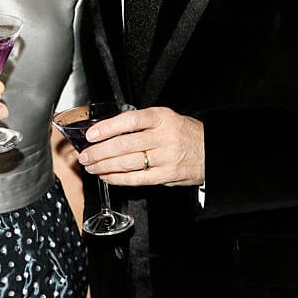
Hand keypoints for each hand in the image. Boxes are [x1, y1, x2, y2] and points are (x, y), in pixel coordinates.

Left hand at [78, 106, 203, 187]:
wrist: (212, 151)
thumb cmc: (185, 133)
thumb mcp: (166, 119)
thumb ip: (141, 123)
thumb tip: (107, 130)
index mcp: (162, 118)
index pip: (129, 120)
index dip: (107, 128)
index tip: (91, 134)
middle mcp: (164, 136)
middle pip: (124, 144)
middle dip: (99, 152)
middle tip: (85, 155)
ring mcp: (166, 157)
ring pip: (127, 163)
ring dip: (104, 166)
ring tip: (91, 166)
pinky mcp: (166, 175)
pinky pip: (136, 179)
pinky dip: (117, 178)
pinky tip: (107, 176)